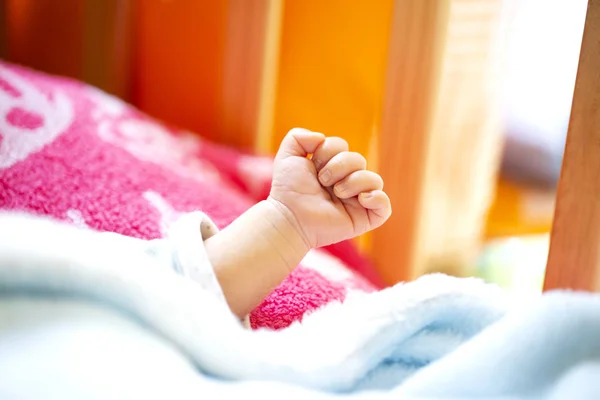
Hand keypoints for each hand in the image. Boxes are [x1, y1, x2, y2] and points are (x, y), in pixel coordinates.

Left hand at [268, 128, 391, 248]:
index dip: (328, 151)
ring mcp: (357, 201)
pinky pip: (385, 206)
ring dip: (353, 182)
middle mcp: (346, 182)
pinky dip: (377, 198)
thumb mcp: (288, 156)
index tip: (313, 165)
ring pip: (374, 179)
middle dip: (339, 166)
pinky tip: (361, 199)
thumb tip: (321, 137)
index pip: (342, 146)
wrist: (289, 215)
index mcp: (332, 168)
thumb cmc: (288, 189)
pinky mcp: (363, 218)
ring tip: (336, 193)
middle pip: (359, 159)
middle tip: (323, 181)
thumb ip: (298, 136)